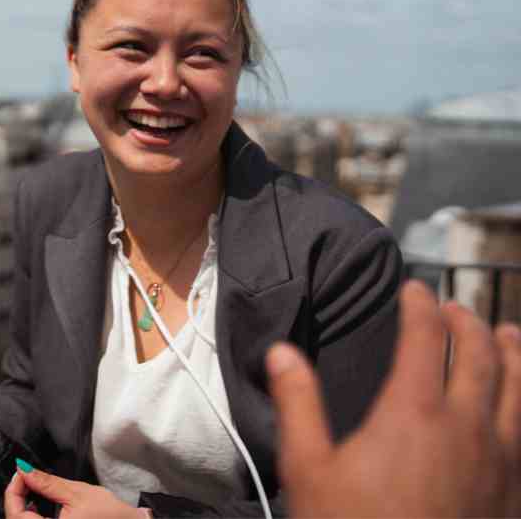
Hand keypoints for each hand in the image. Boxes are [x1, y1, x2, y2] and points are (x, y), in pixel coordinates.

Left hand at [5, 463, 147, 518]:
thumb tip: (24, 470)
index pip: (16, 515)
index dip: (13, 491)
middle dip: (16, 499)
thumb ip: (47, 482)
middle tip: (25, 478)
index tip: (21, 472)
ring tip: (32, 491)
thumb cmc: (110, 515)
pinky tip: (39, 508)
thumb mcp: (77, 493)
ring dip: (22, 511)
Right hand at [267, 280, 520, 517]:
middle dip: (469, 321)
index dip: (420, 305)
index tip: (414, 287)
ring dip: (515, 352)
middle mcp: (467, 427)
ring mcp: (501, 459)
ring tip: (509, 333)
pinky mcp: (514, 491)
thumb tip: (281, 352)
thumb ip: (298, 403)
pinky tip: (520, 405)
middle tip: (454, 307)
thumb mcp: (309, 468)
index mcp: (413, 413)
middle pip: (483, 355)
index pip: (426, 338)